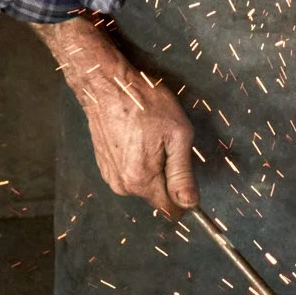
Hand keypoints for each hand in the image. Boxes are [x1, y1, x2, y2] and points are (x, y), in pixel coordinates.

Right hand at [33, 16, 198, 216]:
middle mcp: (122, 186)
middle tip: (167, 144)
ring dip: (153, 168)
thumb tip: (191, 204)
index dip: (185, 197)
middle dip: (168, 176)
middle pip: (158, 196)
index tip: (187, 173)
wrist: (106, 85)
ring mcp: (110, 177)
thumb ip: (183, 173)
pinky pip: (130, 174)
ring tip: (149, 138)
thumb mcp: (177, 134)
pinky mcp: (104, 166)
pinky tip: (137, 138)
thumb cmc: (144, 103)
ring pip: (144, 184)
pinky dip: (138, 161)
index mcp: (141, 180)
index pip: (171, 209)